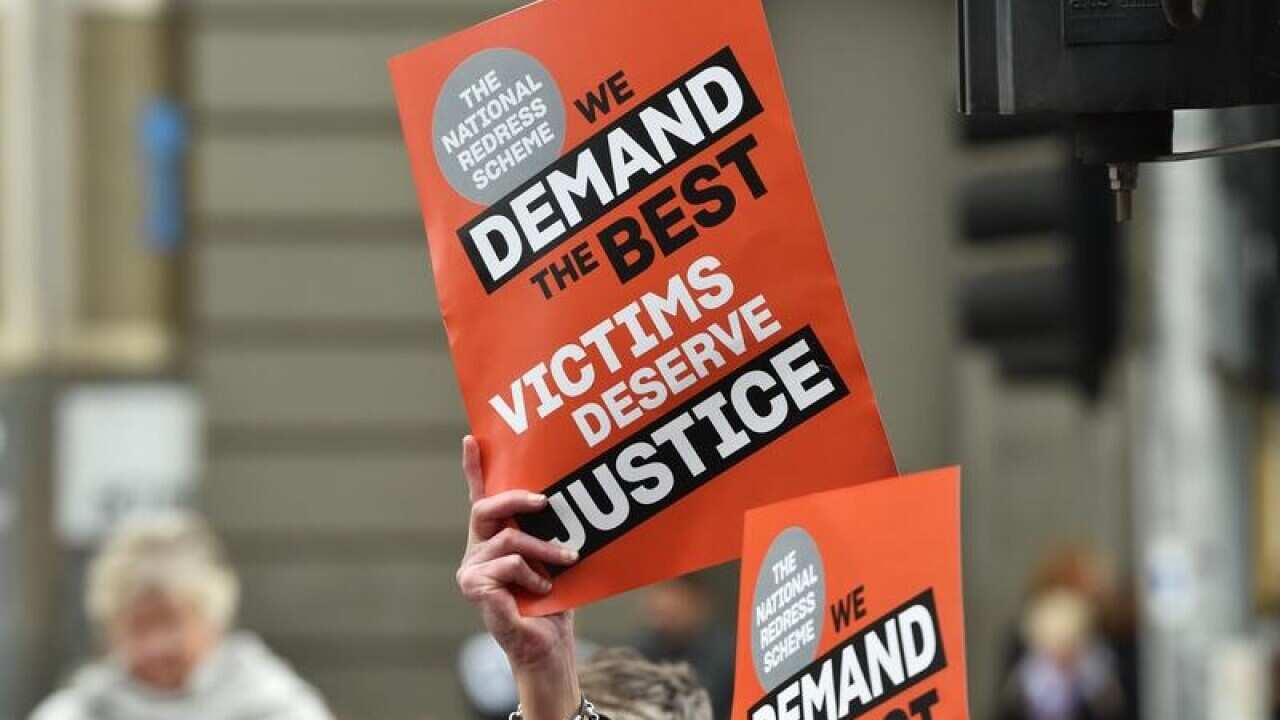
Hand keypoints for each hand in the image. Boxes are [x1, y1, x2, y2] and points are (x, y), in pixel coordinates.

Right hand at [456, 435, 580, 718]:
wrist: (548, 648)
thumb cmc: (553, 604)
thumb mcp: (555, 559)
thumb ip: (550, 533)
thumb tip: (565, 498)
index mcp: (493, 540)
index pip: (481, 498)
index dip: (475, 468)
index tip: (473, 438)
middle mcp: (477, 551)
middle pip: (486, 509)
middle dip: (516, 498)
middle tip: (545, 501)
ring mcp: (471, 571)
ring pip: (508, 539)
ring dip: (544, 548)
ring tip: (567, 560)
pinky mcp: (474, 588)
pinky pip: (508, 565)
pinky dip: (532, 576)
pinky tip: (543, 591)